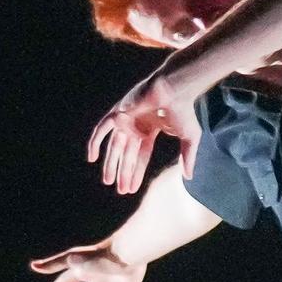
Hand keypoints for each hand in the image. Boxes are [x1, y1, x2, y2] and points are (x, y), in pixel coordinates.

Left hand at [88, 76, 201, 193]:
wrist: (174, 91)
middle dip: (123, 173)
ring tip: (108, 181)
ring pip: (113, 146)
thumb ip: (188, 158)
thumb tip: (188, 177)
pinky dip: (95, 143)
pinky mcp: (117, 114)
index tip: (132, 189)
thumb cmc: (184, 112)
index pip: (140, 156)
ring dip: (110, 164)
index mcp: (149, 132)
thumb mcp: (189, 139)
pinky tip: (91, 158)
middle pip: (125, 155)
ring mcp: (124, 121)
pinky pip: (101, 131)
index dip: (136, 173)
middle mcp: (134, 127)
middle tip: (120, 190)